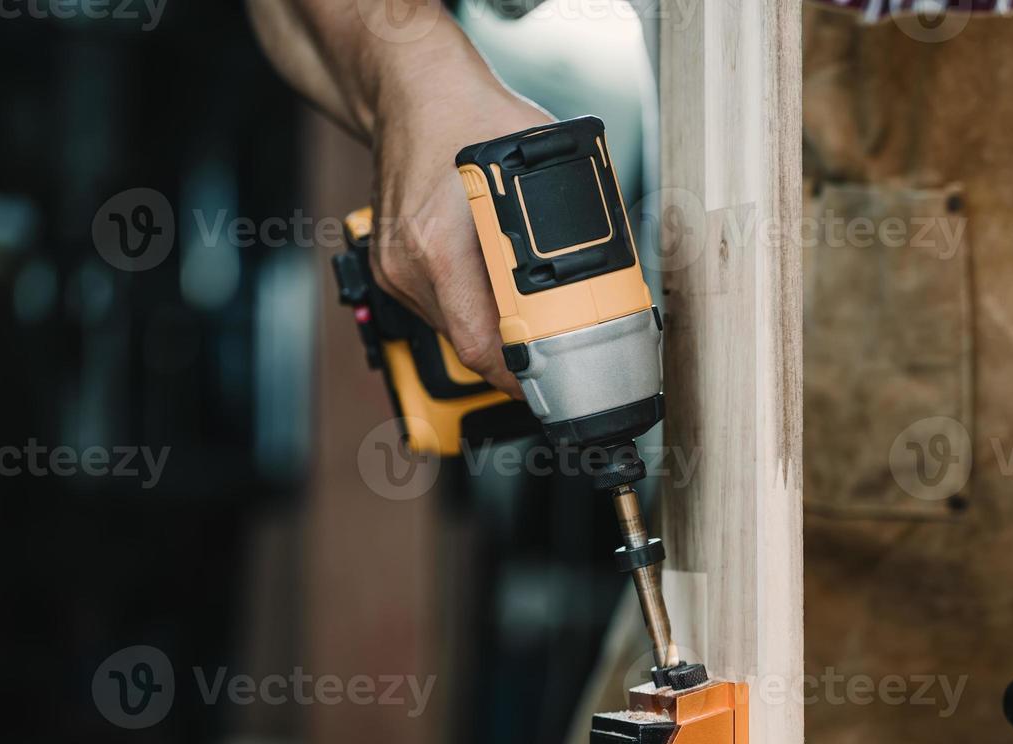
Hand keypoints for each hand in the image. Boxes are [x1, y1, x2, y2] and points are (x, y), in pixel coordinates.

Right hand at [366, 29, 551, 395]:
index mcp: (441, 244)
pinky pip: (439, 310)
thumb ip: (578, 204)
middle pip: (467, 343)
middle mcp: (410, 263)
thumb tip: (620, 250)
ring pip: (453, 330)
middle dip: (515, 356)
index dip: (518, 375)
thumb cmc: (469, 113)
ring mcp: (395, 267)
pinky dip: (473, 311)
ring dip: (494, 333)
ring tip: (533, 323)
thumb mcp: (539, 156)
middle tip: (558, 359)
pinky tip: (499, 296)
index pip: (479, 342)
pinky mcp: (392, 266)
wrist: (411, 89)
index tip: (553, 384)